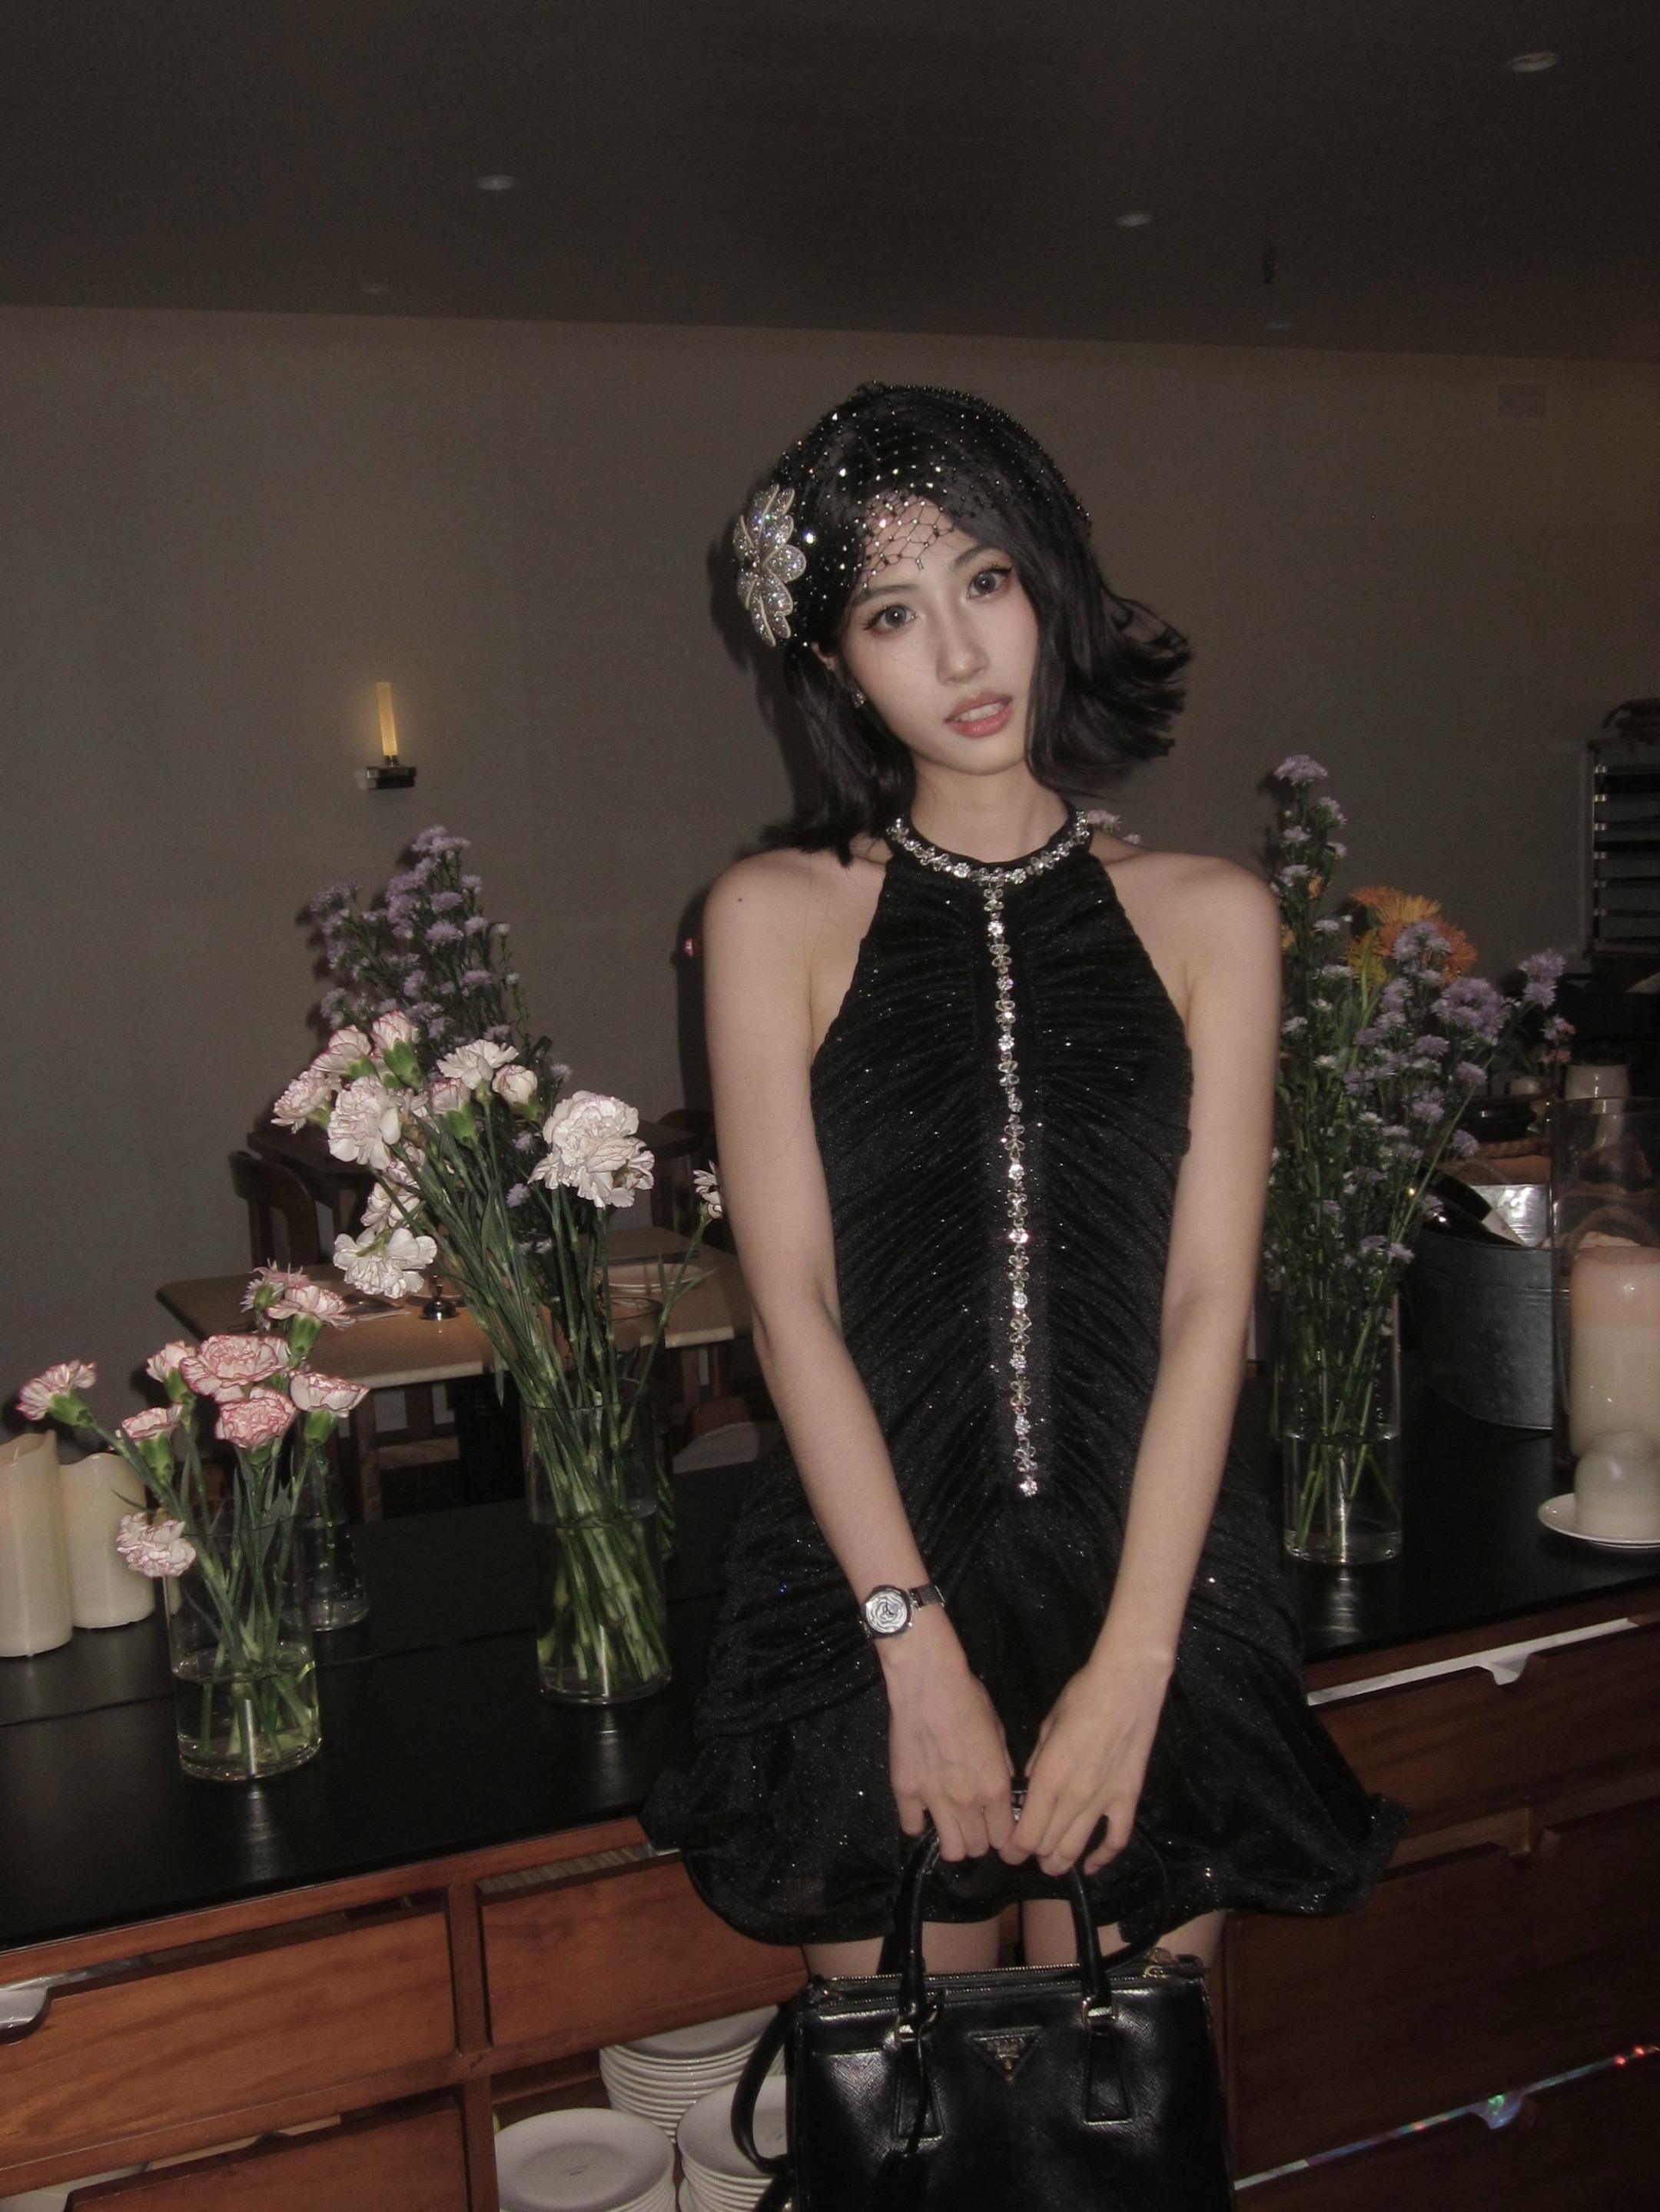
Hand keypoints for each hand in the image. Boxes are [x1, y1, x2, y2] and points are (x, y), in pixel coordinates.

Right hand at [879, 1610, 1016, 1861]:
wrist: (928, 1683)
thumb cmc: (969, 1700)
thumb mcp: (998, 1732)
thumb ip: (1003, 1766)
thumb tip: (1005, 1786)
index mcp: (995, 1787)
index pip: (1005, 1837)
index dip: (1002, 1834)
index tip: (996, 1824)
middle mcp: (967, 1801)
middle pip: (978, 1848)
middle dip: (980, 1839)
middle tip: (974, 1822)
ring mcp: (934, 1799)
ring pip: (950, 1849)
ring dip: (954, 1841)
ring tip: (950, 1824)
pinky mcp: (905, 1792)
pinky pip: (911, 1827)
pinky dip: (918, 1823)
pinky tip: (922, 1809)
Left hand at [999, 1651, 1169, 1876]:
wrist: (1127, 1685)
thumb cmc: (1082, 1696)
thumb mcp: (1048, 1726)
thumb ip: (1038, 1761)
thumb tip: (1031, 1785)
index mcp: (1049, 1777)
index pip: (1027, 1832)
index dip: (1014, 1849)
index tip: (1007, 1852)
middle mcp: (1074, 1796)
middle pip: (1048, 1844)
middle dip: (1033, 1856)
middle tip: (1025, 1855)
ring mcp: (1104, 1800)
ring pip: (1077, 1848)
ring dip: (1060, 1863)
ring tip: (1050, 1866)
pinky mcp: (1128, 1798)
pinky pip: (1116, 1839)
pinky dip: (1103, 1858)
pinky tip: (1091, 1866)